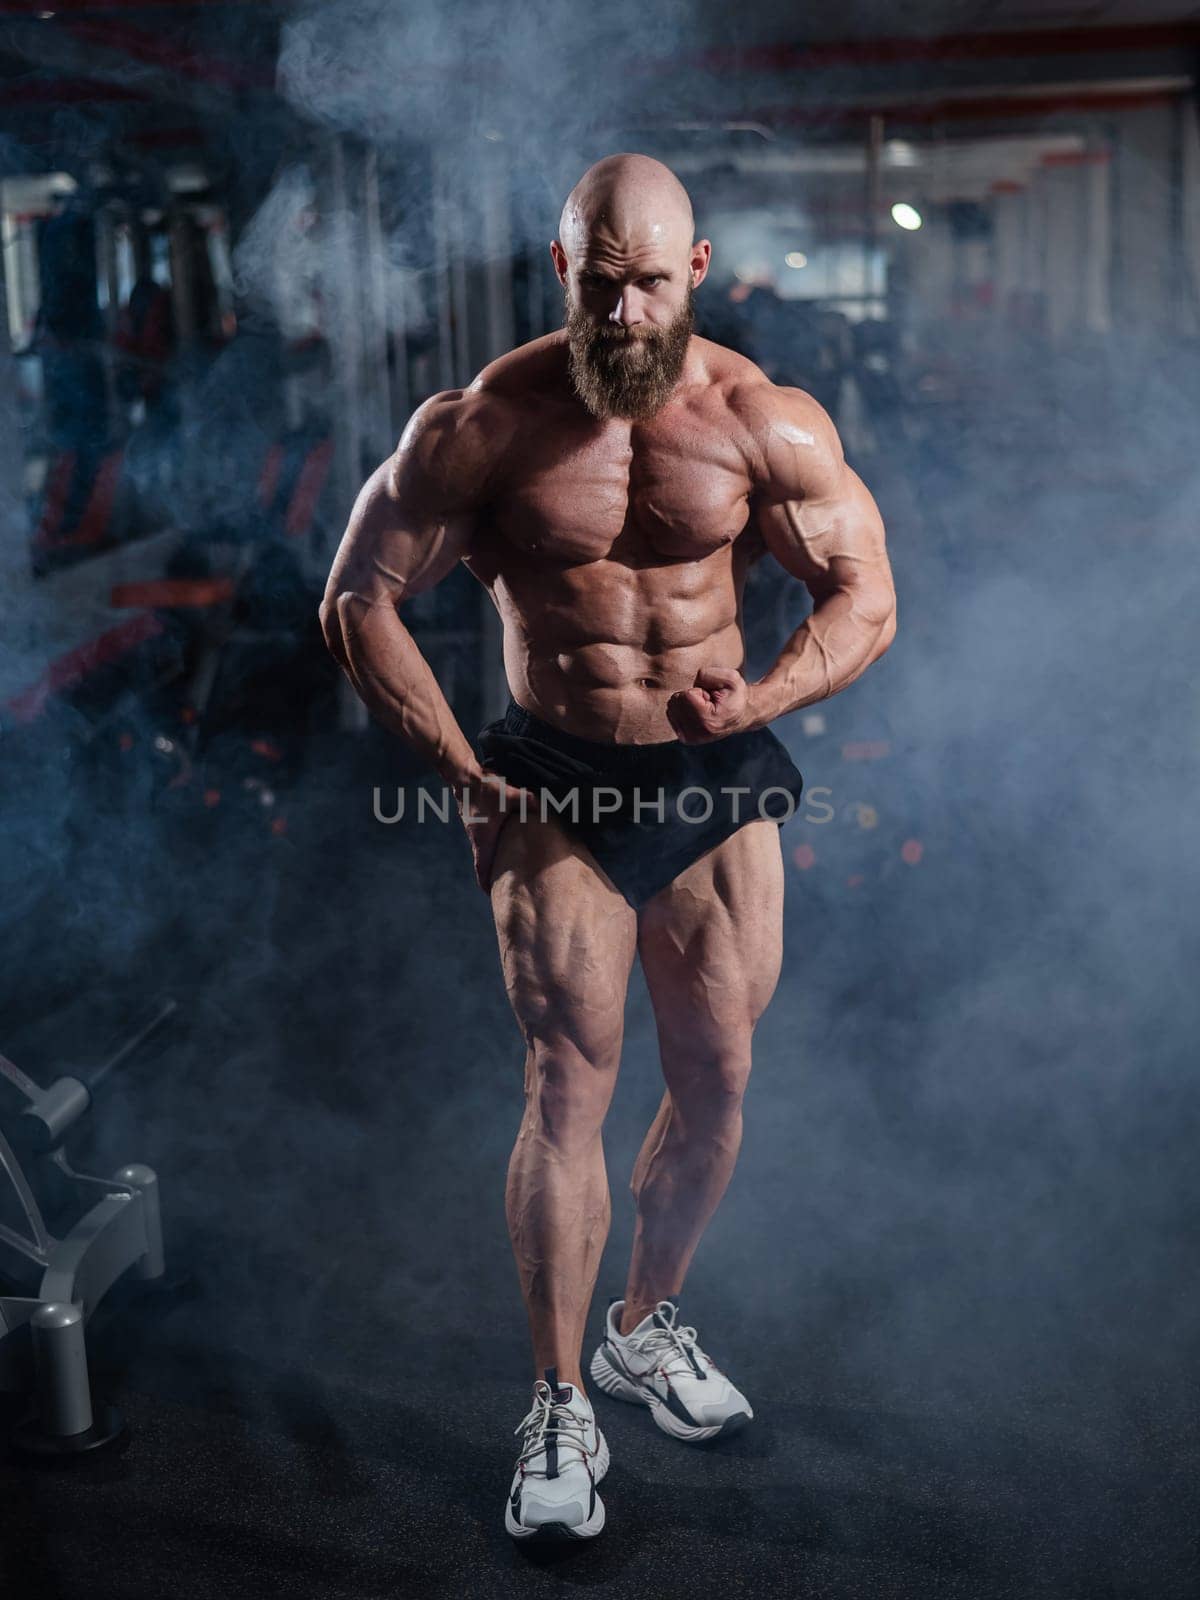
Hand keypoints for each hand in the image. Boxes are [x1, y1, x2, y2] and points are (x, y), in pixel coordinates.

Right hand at [455, 768, 536, 893]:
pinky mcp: (475, 822)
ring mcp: (474, 830)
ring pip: (483, 852)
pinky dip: (492, 847)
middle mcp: (476, 838)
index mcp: (483, 839)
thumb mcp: (510, 795)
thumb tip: (543, 806)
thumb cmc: (485, 788)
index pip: (482, 869)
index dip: (486, 884)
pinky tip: (503, 843)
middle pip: (483, 864)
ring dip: (491, 861)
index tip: (491, 895)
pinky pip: (484, 840)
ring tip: (505, 868)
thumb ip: (528, 801)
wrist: (464, 775)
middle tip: (503, 887)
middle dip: (492, 876)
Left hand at [666, 667, 757, 743]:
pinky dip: (683, 710)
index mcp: (709, 720)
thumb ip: (710, 675)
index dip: (699, 690)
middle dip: (691, 696)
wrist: (740, 715)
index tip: (712, 697)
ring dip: (686, 703)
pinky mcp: (685, 738)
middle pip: (676, 702)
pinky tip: (698, 714)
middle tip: (708, 702)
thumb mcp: (731, 677)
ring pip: (672, 707)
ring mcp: (690, 738)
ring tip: (703, 707)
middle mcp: (698, 733)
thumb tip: (692, 684)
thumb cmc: (735, 695)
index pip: (686, 696)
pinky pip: (671, 714)